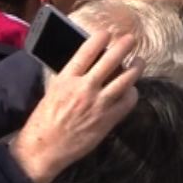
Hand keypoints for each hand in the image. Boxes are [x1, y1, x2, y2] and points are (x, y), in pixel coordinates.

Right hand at [10, 31, 142, 182]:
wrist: (43, 149)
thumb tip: (89, 65)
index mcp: (66, 79)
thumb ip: (72, 78)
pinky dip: (132, 93)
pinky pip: (128, 101)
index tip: (107, 33)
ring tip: (139, 62)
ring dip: (136, 68)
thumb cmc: (44, 120)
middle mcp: (84, 88)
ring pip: (125, 79)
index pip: (86, 51)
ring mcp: (98, 104)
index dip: (100, 38)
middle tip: (131, 39)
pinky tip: (132, 90)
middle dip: (124, 46)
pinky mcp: (108, 120)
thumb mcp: (53, 91)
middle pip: (110, 61)